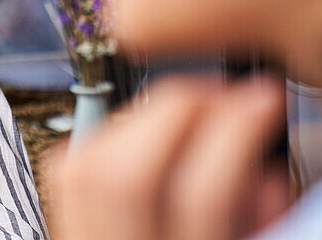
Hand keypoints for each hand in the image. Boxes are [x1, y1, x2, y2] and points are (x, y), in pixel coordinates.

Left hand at [46, 76, 289, 239]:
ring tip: (188, 110)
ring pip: (84, 163)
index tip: (262, 101)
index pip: (198, 197)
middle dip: (177, 112)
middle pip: (121, 172)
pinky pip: (69, 168)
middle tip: (220, 95)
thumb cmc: (201, 232)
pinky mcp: (59, 233)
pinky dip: (110, 138)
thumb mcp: (243, 237)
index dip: (234, 133)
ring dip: (141, 118)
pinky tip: (146, 137)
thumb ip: (257, 219)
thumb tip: (257, 168)